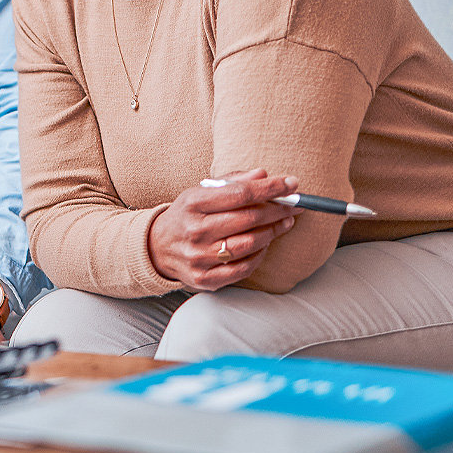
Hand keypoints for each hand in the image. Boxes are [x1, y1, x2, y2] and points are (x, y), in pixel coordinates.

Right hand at [147, 168, 299, 290]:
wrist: (157, 248)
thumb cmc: (186, 215)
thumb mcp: (200, 192)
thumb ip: (231, 181)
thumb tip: (263, 174)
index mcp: (192, 203)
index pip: (239, 193)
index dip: (270, 188)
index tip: (291, 184)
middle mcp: (195, 230)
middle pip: (248, 219)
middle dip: (278, 210)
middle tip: (295, 204)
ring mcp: (200, 257)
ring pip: (250, 244)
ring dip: (274, 232)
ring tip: (285, 222)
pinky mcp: (205, 278)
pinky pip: (244, 268)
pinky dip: (260, 255)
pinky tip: (266, 244)